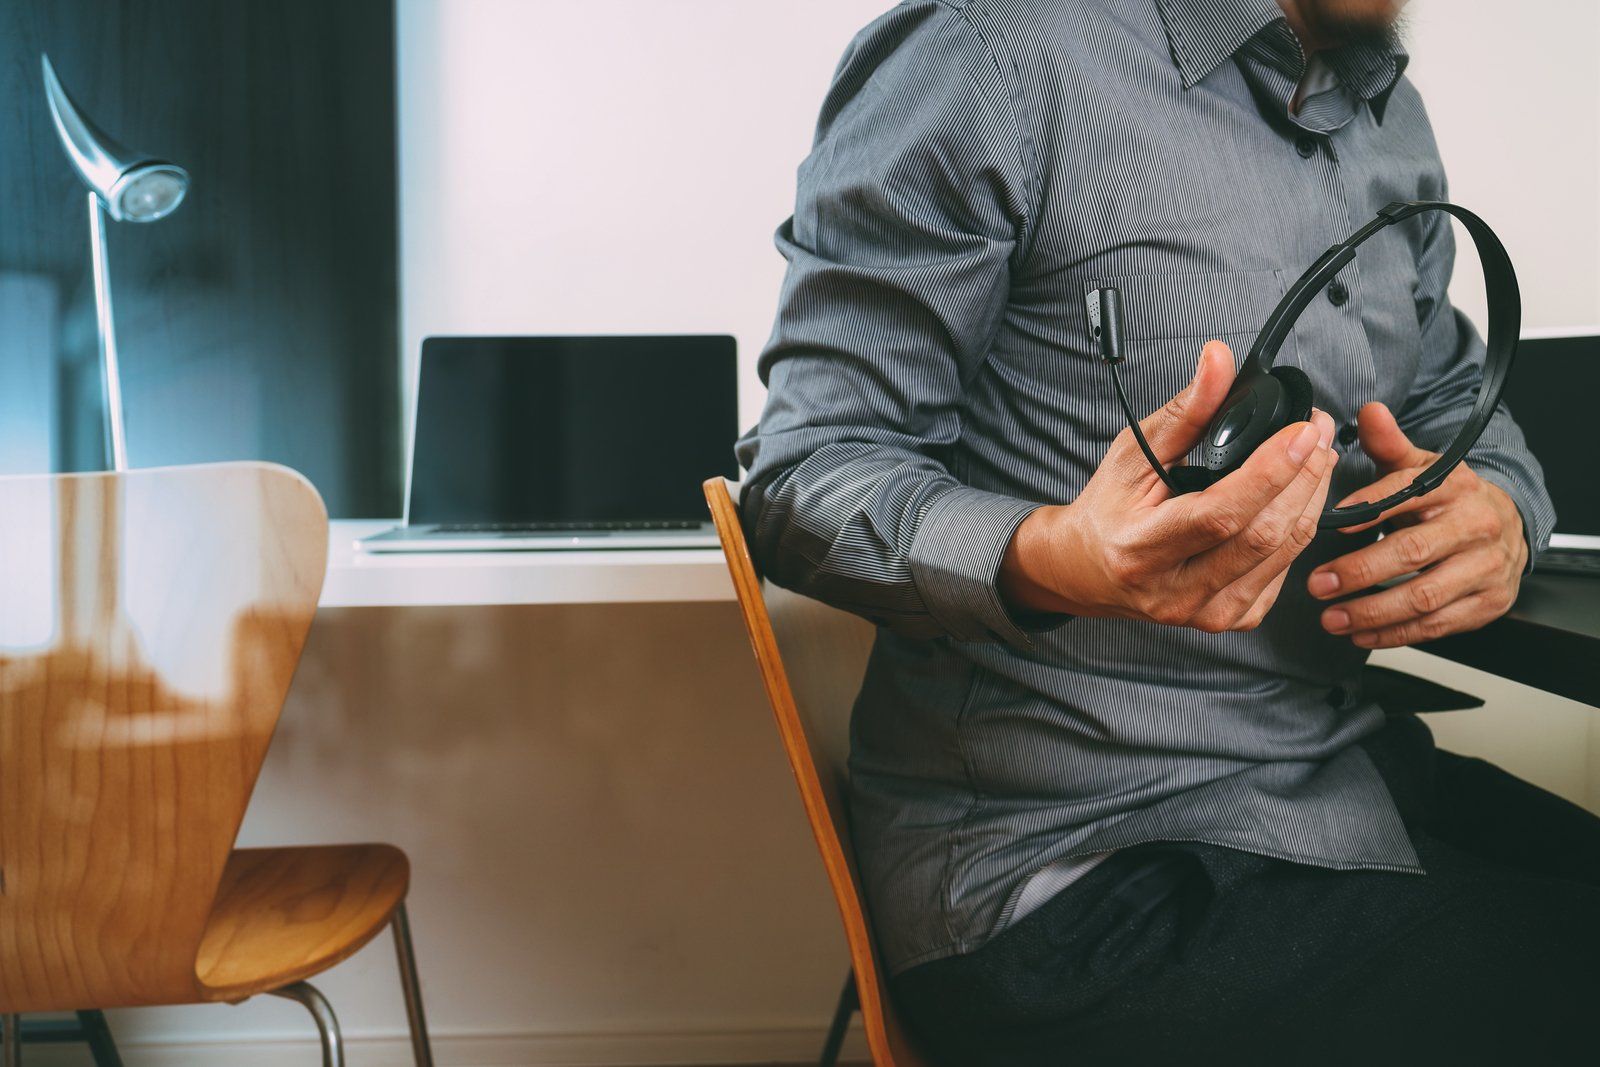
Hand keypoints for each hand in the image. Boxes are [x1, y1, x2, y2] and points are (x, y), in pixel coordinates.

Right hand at [1001, 340, 1336, 631]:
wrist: (1088, 570)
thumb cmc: (1110, 509)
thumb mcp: (1133, 452)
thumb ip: (1185, 410)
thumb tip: (1219, 359)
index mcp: (1141, 549)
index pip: (1220, 513)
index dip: (1270, 472)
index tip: (1302, 431)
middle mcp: (1175, 591)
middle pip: (1264, 535)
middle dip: (1303, 476)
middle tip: (1318, 431)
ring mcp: (1206, 613)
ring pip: (1284, 553)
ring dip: (1311, 497)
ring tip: (1317, 454)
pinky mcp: (1230, 619)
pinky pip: (1283, 572)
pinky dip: (1298, 528)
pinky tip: (1297, 497)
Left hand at [1307, 402, 1527, 648]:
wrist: (1508, 527)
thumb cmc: (1449, 499)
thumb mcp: (1422, 466)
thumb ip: (1388, 445)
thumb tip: (1369, 411)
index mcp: (1454, 488)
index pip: (1407, 496)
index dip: (1367, 510)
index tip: (1330, 525)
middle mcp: (1474, 527)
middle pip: (1412, 554)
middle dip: (1359, 572)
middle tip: (1317, 584)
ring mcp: (1484, 569)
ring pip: (1424, 597)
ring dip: (1371, 611)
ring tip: (1330, 617)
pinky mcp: (1487, 603)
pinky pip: (1437, 625)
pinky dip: (1395, 634)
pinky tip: (1360, 634)